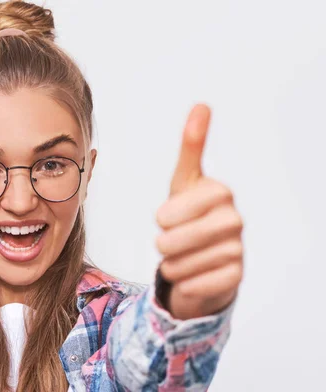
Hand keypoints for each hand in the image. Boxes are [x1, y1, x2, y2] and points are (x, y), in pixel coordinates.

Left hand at [155, 104, 243, 319]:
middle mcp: (234, 220)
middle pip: (168, 241)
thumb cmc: (190, 214)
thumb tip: (202, 104)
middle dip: (162, 244)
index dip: (162, 219)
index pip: (166, 215)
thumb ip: (191, 146)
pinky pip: (191, 285)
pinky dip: (184, 284)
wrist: (205, 256)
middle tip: (174, 239)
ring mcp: (237, 250)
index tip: (171, 215)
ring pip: (177, 265)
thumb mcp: (185, 181)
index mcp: (219, 192)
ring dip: (172, 265)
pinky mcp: (234, 278)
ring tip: (184, 256)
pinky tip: (194, 274)